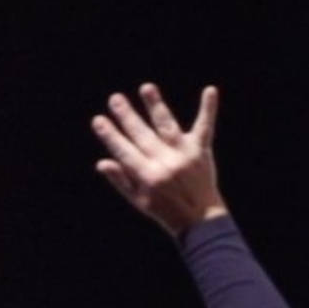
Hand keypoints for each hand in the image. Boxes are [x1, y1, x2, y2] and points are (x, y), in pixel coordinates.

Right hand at [91, 84, 226, 235]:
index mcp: (148, 177)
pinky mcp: (201, 150)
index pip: (124, 151)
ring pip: (167, 126)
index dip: (110, 135)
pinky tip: (210, 90)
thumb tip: (101, 162)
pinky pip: (204, 127)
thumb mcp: (138, 201)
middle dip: (127, 116)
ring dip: (156, 105)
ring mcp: (184, 155)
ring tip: (146, 88)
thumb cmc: (165, 210)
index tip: (98, 119)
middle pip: (142, 135)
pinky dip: (207, 109)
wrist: (200, 219)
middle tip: (115, 98)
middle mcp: (165, 163)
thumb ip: (120, 180)